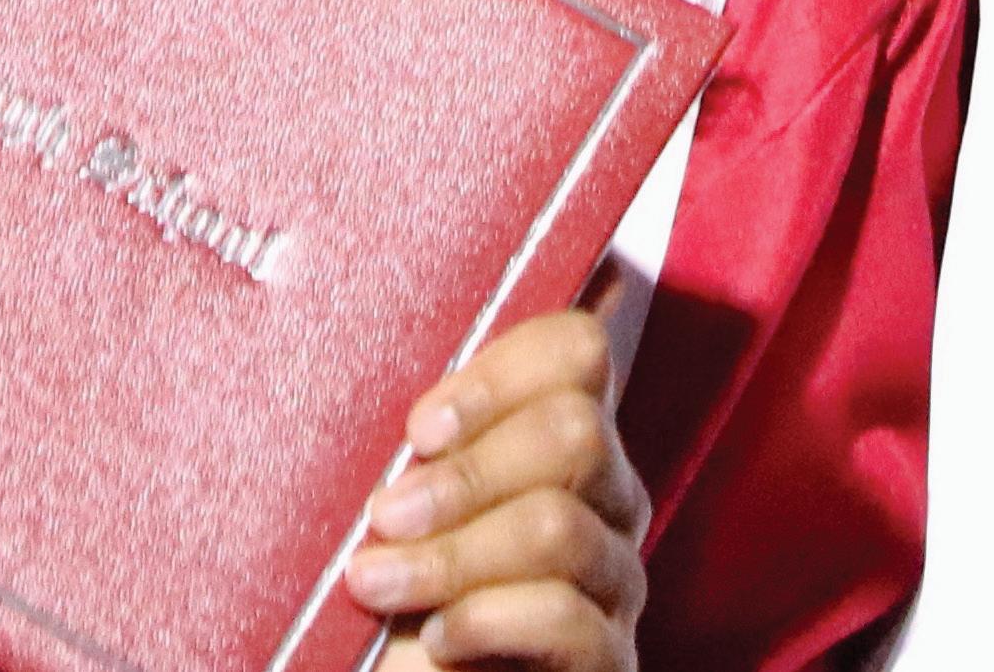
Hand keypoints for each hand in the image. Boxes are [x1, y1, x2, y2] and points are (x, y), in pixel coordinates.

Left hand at [347, 303, 647, 669]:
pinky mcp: (609, 660)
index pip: (578, 352)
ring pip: (560, 526)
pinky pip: (567, 619)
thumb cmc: (403, 597)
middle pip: (576, 430)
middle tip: (387, 515)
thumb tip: (408, 418)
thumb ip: (424, 452)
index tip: (420, 432)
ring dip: (451, 554)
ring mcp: (617, 581)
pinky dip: (488, 620)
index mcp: (565, 440)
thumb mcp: (408, 507)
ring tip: (377, 581)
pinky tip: (438, 637)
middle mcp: (609, 498)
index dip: (500, 375)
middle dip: (468, 473)